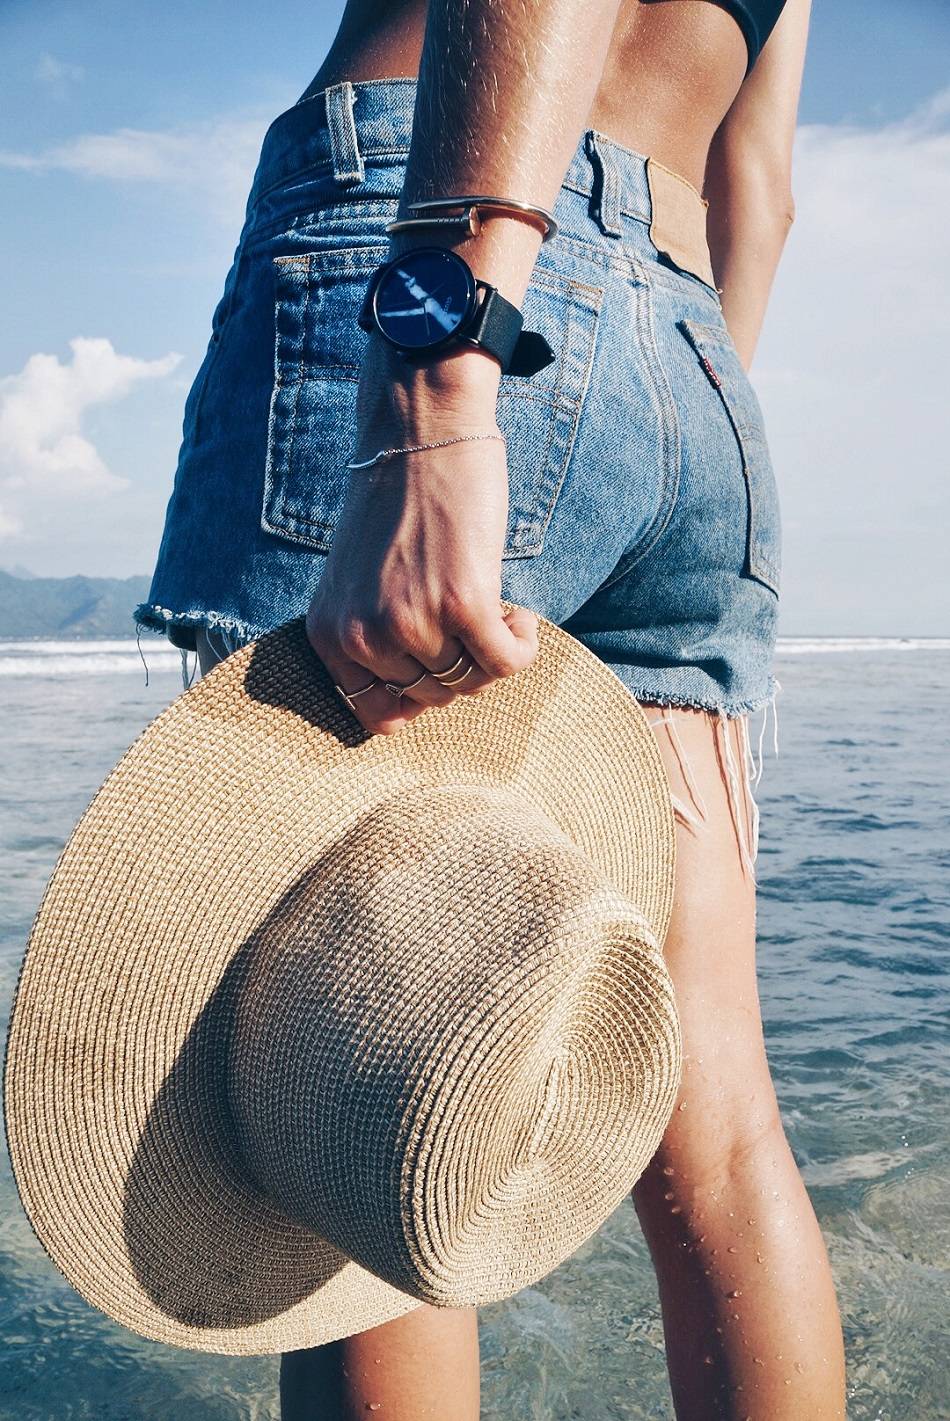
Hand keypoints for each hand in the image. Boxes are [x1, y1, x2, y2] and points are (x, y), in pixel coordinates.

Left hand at [305, 391, 538, 735]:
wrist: (421, 432)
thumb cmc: (396, 503)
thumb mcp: (357, 580)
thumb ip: (372, 636)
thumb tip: (419, 701)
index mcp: (329, 633)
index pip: (377, 714)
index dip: (419, 698)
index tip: (441, 664)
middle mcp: (363, 635)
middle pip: (432, 697)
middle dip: (461, 667)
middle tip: (475, 624)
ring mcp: (411, 622)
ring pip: (470, 682)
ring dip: (495, 654)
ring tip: (498, 613)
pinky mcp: (462, 604)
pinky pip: (505, 663)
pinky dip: (522, 647)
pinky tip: (520, 616)